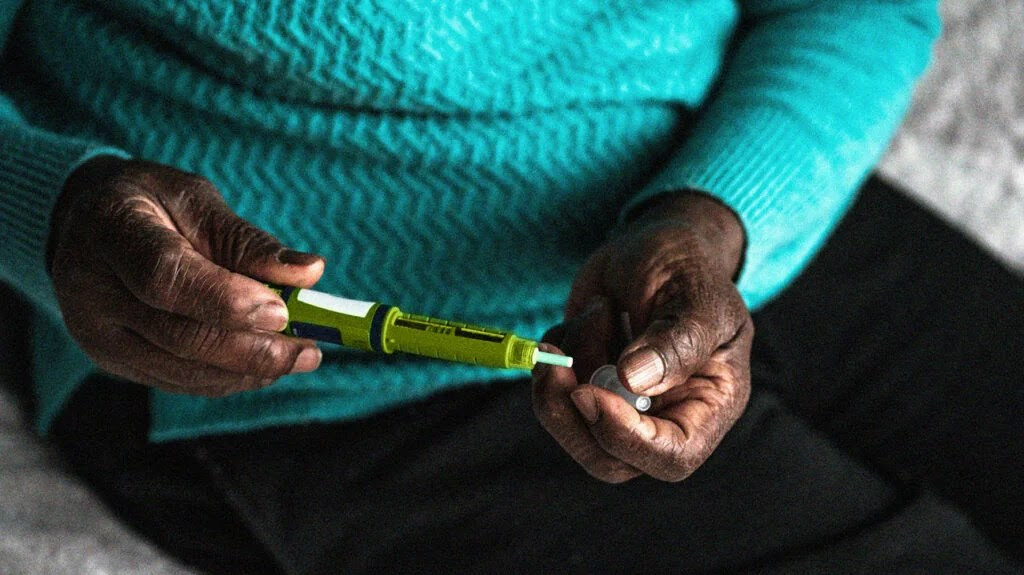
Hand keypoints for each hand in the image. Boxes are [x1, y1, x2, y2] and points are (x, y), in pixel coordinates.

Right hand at [49, 156, 324, 395]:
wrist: (90, 228)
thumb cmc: (152, 206)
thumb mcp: (195, 200)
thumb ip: (247, 240)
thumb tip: (310, 273)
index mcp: (110, 230)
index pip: (165, 277)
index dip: (225, 300)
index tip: (282, 312)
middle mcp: (91, 290)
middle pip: (179, 335)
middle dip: (252, 347)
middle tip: (308, 348)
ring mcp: (97, 334)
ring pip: (183, 369)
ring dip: (250, 369)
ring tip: (301, 356)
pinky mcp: (112, 362)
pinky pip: (179, 381)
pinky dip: (230, 377)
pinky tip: (266, 365)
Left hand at [532, 192, 751, 482]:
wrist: (656, 243)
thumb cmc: (688, 267)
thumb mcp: (695, 295)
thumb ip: (675, 340)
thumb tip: (634, 381)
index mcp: (709, 404)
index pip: (673, 455)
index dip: (628, 438)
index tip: (589, 393)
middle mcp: (664, 416)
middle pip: (609, 459)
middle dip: (572, 415)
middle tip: (554, 363)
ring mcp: (620, 405)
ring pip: (573, 426)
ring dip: (566, 368)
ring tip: (598, 310)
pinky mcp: (585, 385)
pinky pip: (553, 392)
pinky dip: (557, 350)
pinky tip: (588, 315)